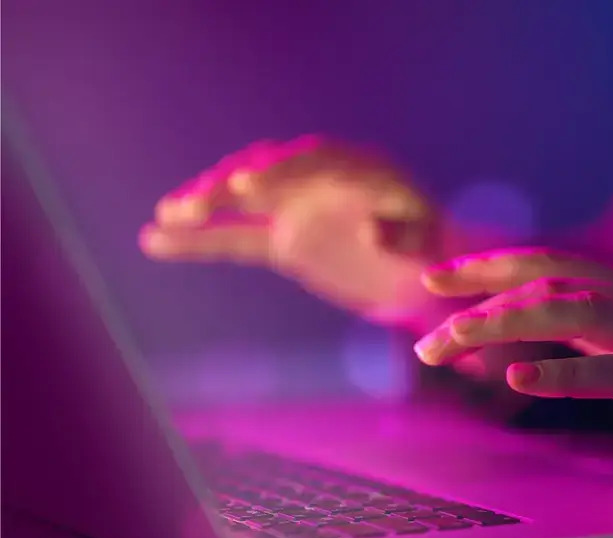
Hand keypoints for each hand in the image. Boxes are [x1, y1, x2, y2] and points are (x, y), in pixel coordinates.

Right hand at [140, 135, 442, 324]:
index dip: (277, 169)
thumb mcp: (428, 243)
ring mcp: (297, 208)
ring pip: (242, 202)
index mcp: (356, 169)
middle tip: (194, 205)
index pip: (309, 159)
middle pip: (265, 172)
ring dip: (205, 207)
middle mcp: (319, 181)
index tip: (246, 184)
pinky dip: (201, 241)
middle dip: (229, 186)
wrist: (423, 279)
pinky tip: (156, 240)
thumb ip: (403, 232)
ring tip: (166, 217)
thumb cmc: (433, 256)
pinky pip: (237, 239)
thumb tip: (370, 228)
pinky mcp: (283, 240)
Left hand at [415, 249, 612, 480]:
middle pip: (547, 279)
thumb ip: (592, 333)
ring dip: (501, 324)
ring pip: (569, 313)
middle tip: (427, 305)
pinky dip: (562, 374)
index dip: (490, 264)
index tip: (437, 275)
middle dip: (480, 289)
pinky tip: (520, 379)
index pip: (549, 262)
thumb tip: (529, 333)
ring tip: (449, 341)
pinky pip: (610, 374)